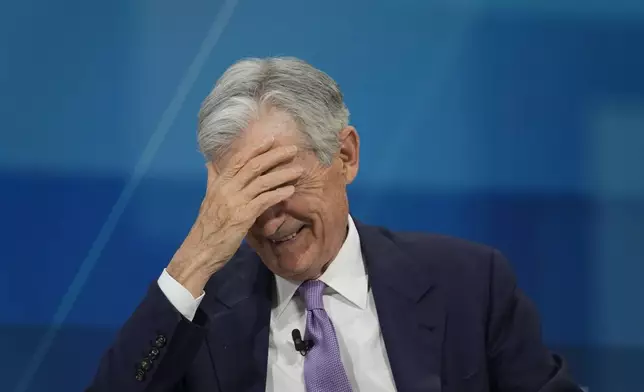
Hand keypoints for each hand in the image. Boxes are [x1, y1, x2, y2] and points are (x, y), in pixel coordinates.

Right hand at [167, 136, 301, 296]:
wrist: (200, 250)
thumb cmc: (206, 226)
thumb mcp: (208, 198)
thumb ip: (213, 180)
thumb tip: (210, 163)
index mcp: (219, 183)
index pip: (239, 159)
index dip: (256, 148)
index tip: (272, 139)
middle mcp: (227, 188)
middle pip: (254, 166)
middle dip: (275, 156)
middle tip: (293, 149)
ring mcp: (235, 202)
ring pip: (262, 182)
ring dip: (283, 174)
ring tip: (299, 170)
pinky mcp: (243, 217)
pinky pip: (264, 201)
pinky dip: (278, 194)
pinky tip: (290, 191)